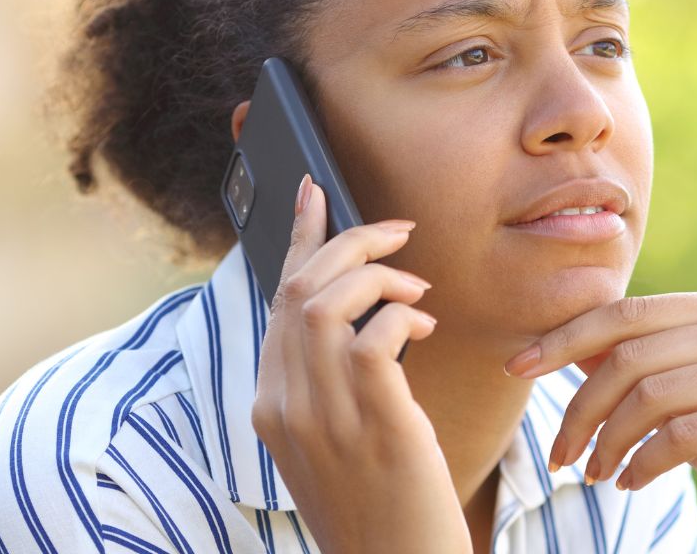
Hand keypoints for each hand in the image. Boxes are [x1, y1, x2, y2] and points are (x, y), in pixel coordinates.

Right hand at [251, 175, 471, 553]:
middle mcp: (284, 405)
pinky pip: (376, 337)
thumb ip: (327, 380)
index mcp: (270, 405)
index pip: (279, 301)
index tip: (315, 194)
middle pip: (300, 289)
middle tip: (397, 231)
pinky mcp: (375, 422)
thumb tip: (362, 315)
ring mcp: (324, 415)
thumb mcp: (334, 438)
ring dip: (379, 275)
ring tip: (418, 288)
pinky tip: (427, 326)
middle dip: (349, 241)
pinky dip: (402, 315)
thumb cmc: (377, 502)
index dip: (300, 239)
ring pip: (328, 302)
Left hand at [503, 292, 696, 553]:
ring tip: (594, 475)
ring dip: (607, 443)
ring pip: (649, 395)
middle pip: (629, 356)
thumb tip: (567, 346)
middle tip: (559, 456)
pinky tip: (631, 483)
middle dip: (579, 407)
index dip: (564, 338)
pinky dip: (644, 463)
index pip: (625, 313)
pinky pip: (681, 435)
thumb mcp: (691, 398)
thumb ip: (644, 366)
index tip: (516, 367)